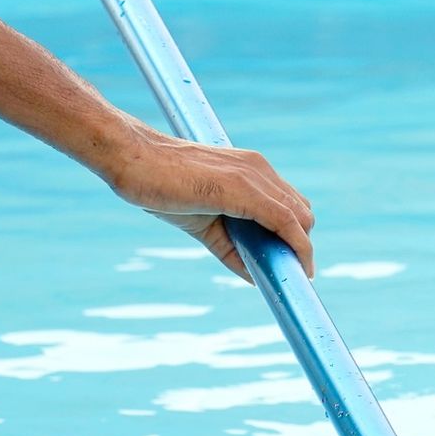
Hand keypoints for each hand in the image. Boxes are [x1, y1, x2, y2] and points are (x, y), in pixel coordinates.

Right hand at [103, 129, 314, 281]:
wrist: (132, 158)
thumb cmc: (161, 185)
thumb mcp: (204, 221)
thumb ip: (230, 246)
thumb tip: (254, 275)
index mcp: (250, 170)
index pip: (289, 205)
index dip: (295, 236)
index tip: (292, 264)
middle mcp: (258, 169)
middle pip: (302, 213)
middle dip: (299, 247)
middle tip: (288, 275)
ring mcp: (253, 177)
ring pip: (299, 219)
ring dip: (299, 252)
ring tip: (289, 277)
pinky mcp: (243, 189)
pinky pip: (284, 222)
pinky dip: (295, 247)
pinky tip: (292, 267)